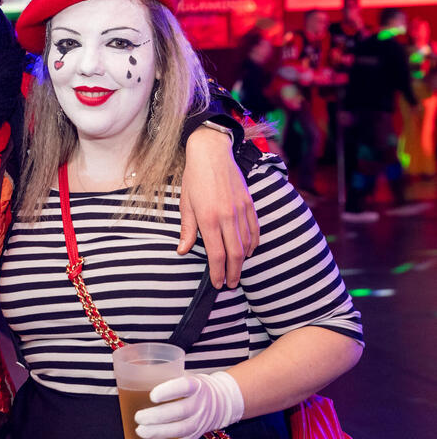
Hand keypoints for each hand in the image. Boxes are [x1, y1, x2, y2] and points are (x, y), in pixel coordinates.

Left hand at [134, 371, 243, 438]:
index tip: (152, 395)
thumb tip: (134, 371)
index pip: (184, 387)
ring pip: (180, 430)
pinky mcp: (195, 436)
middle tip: (138, 417)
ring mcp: (199, 422)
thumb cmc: (194, 386)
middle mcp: (199, 404)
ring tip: (140, 431)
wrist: (221, 401)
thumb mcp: (184, 374)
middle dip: (157, 416)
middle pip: (180, 412)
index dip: (168, 391)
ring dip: (158, 433)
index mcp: (196, 386)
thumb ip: (163, 374)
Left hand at [178, 128, 258, 287]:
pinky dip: (254, 243)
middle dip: (234, 272)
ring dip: (244, 260)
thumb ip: (187, 230)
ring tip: (238, 270)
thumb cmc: (194, 178)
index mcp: (209, 218)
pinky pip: (255, 229)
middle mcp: (227, 217)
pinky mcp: (249, 203)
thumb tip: (183, 251)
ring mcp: (241, 210)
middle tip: (231, 284)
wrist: (212, 153)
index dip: (218, 272)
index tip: (218, 283)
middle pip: (236, 253)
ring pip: (247, 243)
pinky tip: (250, 250)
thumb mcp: (185, 204)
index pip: (216, 254)